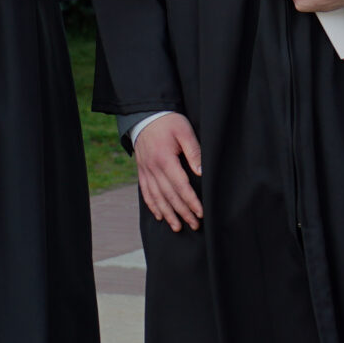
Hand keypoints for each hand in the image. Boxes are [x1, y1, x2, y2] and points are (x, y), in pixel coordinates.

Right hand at [135, 113, 203, 230]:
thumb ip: (194, 152)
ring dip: (167, 214)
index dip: (191, 201)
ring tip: (177, 227)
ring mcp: (145, 170)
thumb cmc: (168, 122)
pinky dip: (152, 205)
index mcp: (165, 159)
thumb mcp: (184, 132)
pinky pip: (146, 191)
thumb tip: (201, 173)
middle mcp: (153, 168)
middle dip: (182, 212)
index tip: (201, 213)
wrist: (144, 115)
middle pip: (169, 195)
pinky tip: (159, 215)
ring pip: (157, 197)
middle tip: (194, 225)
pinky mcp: (141, 171)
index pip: (180, 186)